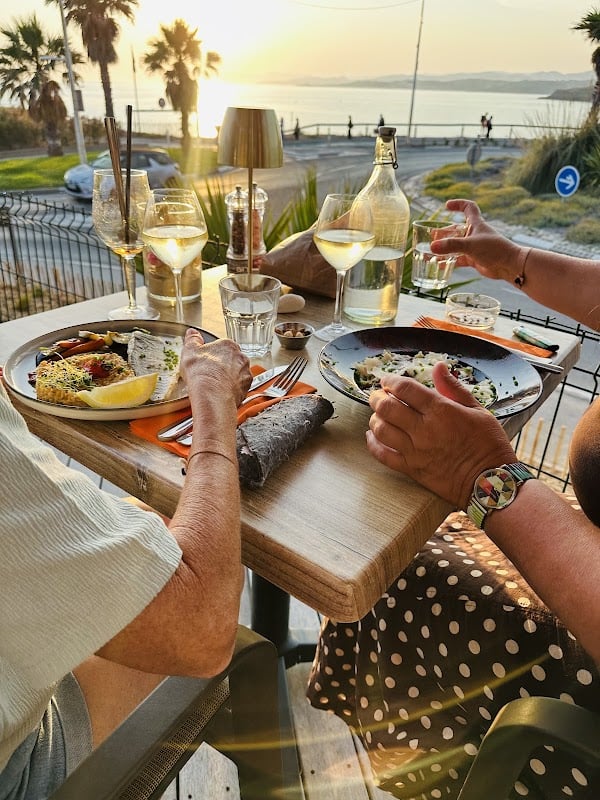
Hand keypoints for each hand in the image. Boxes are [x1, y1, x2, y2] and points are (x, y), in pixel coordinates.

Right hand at [180, 329, 251, 407]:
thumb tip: (192, 334)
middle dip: (221, 366)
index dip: (211, 355)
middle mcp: (240, 357)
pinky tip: (221, 392)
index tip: (204, 361)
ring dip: (227, 378)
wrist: (212, 396)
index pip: (221, 346)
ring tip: (214, 385)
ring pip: (236, 374)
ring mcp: (245, 373)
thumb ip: (192, 340)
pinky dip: (231, 389)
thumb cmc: (202, 373)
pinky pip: (239, 387)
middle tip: (208, 374)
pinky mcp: (246, 388)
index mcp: (228, 345)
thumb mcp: (190, 351)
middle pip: (230, 360)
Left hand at [366, 361, 516, 508]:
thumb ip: (453, 388)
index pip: (405, 389)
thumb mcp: (477, 410)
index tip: (387, 381)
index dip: (390, 381)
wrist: (491, 482)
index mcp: (441, 411)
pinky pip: (382, 455)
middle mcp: (424, 430)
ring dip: (375, 418)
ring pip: (381, 429)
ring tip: (378, 415)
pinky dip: (373, 443)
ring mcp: (415, 451)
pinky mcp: (411, 469)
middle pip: (386, 407)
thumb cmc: (488, 445)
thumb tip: (438, 367)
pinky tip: (373, 436)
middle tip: (378, 396)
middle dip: (377, 397)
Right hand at [430, 199, 522, 283]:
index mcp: (476, 224)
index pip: (468, 207)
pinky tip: (439, 265)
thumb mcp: (470, 245)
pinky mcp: (474, 259)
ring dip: (445, 247)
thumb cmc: (494, 249)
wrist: (509, 265)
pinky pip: (458, 259)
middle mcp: (474, 234)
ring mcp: (474, 247)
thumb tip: (432, 246)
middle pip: (457, 229)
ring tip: (431, 251)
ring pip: (456, 245)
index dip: (458, 204)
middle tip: (432, 236)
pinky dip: (449, 261)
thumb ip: (451, 246)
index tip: (447, 206)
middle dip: (444, 232)